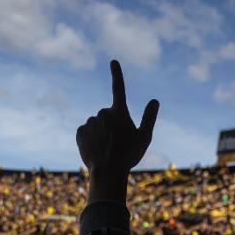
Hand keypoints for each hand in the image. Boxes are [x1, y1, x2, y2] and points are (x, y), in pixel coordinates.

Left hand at [76, 59, 158, 204]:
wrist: (107, 172)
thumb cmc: (128, 156)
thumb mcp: (144, 137)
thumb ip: (149, 117)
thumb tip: (155, 100)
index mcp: (119, 112)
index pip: (118, 88)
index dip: (117, 74)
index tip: (113, 61)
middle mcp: (103, 113)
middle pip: (107, 116)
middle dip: (110, 126)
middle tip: (116, 144)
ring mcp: (90, 122)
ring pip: (95, 125)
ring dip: (100, 133)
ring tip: (105, 149)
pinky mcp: (79, 132)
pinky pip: (85, 133)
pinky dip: (89, 139)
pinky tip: (94, 150)